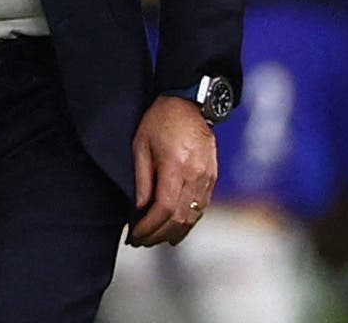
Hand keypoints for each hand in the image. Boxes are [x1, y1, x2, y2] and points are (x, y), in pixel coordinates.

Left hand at [129, 95, 217, 246]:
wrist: (189, 104)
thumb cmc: (160, 120)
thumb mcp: (141, 145)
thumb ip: (141, 179)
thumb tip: (139, 209)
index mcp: (176, 167)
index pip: (164, 209)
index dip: (149, 227)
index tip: (135, 235)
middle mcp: (196, 176)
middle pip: (179, 219)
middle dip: (159, 235)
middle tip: (141, 241)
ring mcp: (207, 178)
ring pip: (193, 217)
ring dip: (174, 233)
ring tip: (155, 239)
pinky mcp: (212, 178)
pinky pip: (201, 208)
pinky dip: (188, 222)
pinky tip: (175, 228)